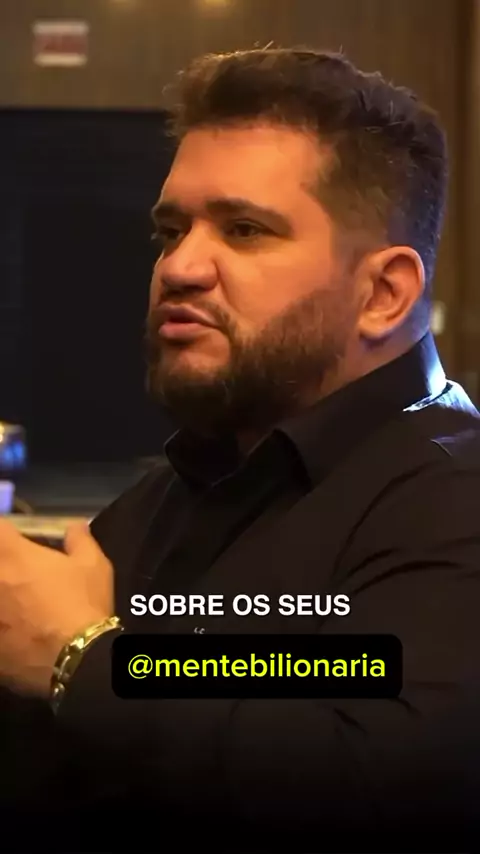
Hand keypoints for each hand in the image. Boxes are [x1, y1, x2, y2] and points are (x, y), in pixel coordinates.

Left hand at [0, 519, 113, 696]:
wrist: (76, 661)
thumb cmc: (83, 605)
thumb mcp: (94, 566)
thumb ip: (80, 540)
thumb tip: (75, 526)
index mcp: (12, 555)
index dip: (5, 533)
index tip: (12, 540)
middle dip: (3, 568)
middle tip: (16, 575)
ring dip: (2, 599)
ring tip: (16, 608)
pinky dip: (1, 628)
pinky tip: (15, 633)